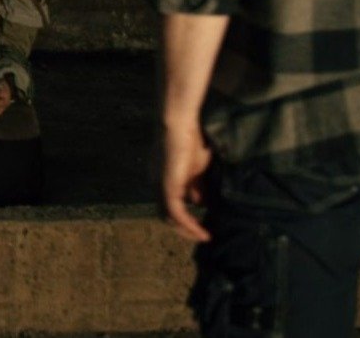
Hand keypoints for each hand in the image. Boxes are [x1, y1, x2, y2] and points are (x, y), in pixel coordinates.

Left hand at [158, 119, 213, 242]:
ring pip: (169, 217)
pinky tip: (201, 231)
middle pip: (166, 214)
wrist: (179, 124)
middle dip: (184, 228)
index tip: (201, 225)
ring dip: (187, 230)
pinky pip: (176, 213)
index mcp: (161, 180)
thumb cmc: (188, 140)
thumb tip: (200, 202)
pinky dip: (188, 225)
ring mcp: (159, 187)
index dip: (183, 217)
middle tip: (201, 235)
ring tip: (203, 236)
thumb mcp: (195, 169)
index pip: (168, 204)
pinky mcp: (167, 187)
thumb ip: (195, 186)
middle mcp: (155, 186)